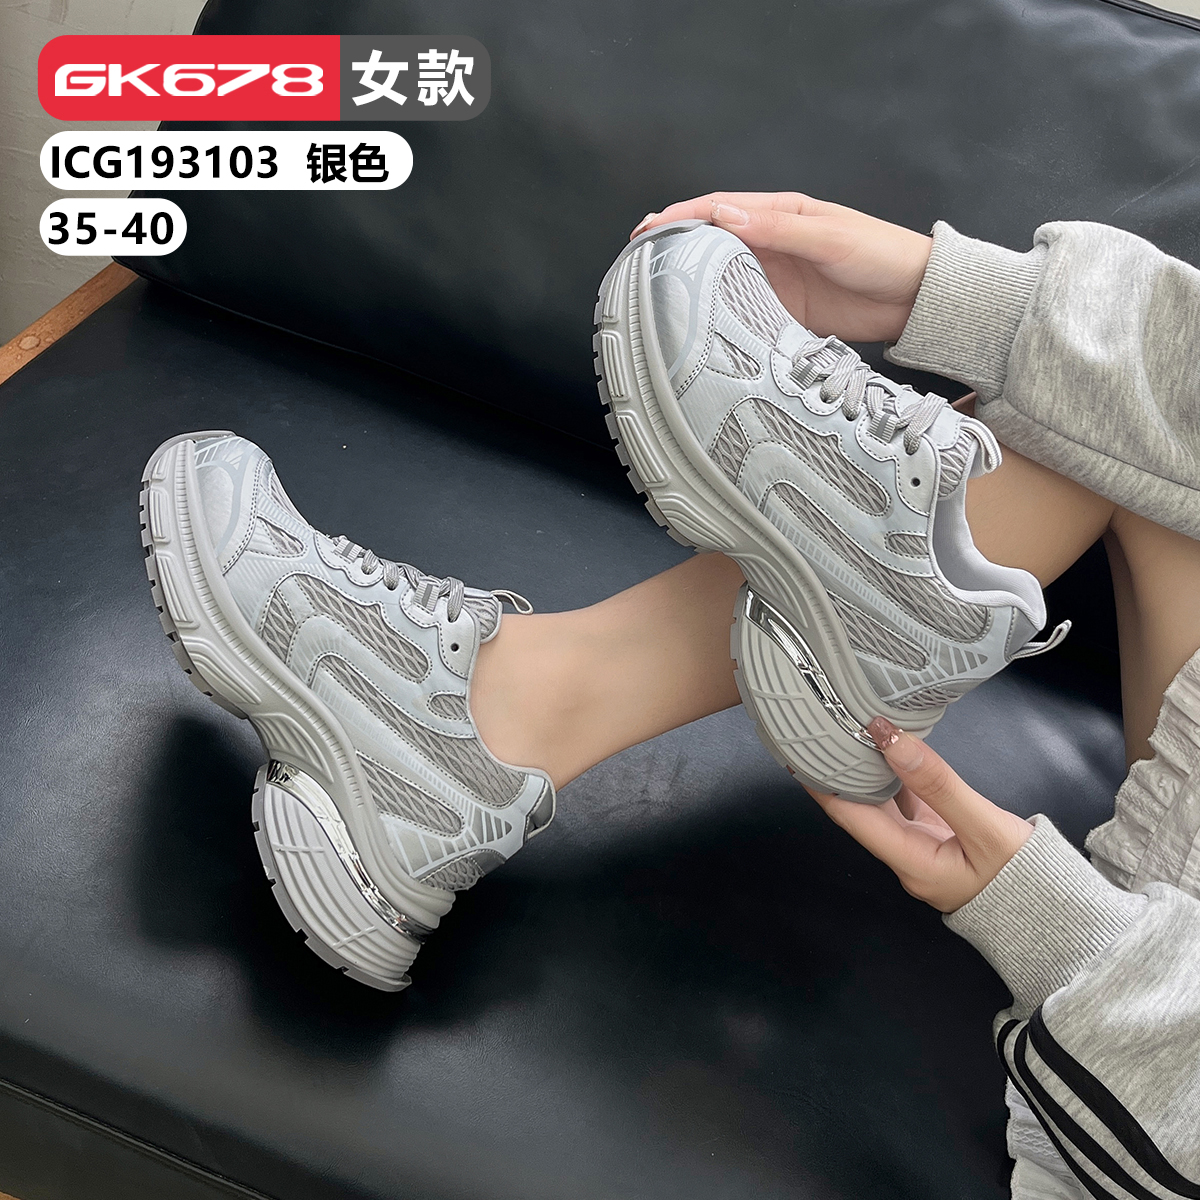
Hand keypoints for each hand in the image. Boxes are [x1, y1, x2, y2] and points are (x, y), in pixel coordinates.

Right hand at [632, 192, 931, 343]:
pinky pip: (742, 310)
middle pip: (711, 243)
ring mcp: (774, 278)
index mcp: (780, 214)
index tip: (648, 228)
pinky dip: (719, 315)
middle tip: (637, 262)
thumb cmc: (881, 255)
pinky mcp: (782, 310)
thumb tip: (725, 217)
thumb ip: (777, 229)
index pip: (719, 209)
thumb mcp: (828, 236)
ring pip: (722, 278)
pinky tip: (699, 323)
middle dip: (674, 248)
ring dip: (692, 283)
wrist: (914, 299)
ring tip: (657, 294)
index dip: (680, 216)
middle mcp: (771, 244)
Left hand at [807, 718, 1033, 911]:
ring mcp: (923, 850)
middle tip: (823, 729)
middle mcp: (907, 858)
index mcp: (911, 863)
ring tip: (850, 732)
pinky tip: (892, 752)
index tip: (802, 750)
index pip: (851, 817)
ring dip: (867, 773)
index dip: (823, 783)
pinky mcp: (939, 841)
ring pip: (883, 806)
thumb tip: (892, 742)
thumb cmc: (1027, 880)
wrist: (1062, 917)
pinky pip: (906, 807)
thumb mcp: (986, 829)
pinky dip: (896, 778)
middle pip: (860, 811)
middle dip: (840, 773)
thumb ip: (939, 785)